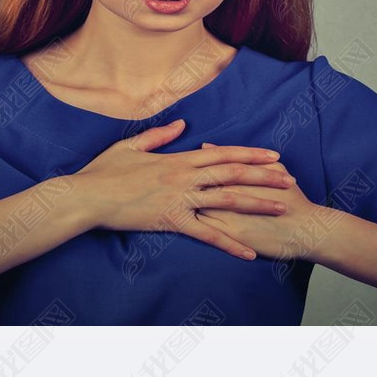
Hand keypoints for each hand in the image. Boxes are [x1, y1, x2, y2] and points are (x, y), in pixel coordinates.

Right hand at [72, 117, 298, 258]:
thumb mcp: (130, 146)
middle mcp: (184, 176)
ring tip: (282, 209)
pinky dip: (230, 243)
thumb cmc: (102, 173)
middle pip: (233, 174)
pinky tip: (249, 252)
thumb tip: (182, 124)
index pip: (222, 154)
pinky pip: (207, 234)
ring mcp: (179, 198)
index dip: (250, 155)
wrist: (85, 196)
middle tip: (290, 179)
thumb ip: (160, 135)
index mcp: (177, 159)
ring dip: (257, 204)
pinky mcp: (171, 220)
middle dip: (265, 176)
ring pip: (227, 199)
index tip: (273, 156)